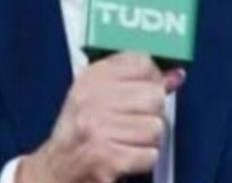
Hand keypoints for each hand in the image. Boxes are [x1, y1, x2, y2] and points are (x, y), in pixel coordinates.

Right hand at [16, 52, 184, 182]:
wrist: (55, 169)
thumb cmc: (81, 131)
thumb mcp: (102, 96)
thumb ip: (141, 83)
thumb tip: (176, 76)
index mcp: (91, 79)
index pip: (142, 62)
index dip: (152, 79)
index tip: (144, 90)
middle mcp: (91, 100)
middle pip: (155, 97)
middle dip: (151, 114)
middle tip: (131, 124)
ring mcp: (97, 128)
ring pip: (156, 128)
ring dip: (146, 140)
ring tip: (125, 141)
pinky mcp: (104, 157)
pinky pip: (149, 155)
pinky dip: (142, 160)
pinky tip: (124, 157)